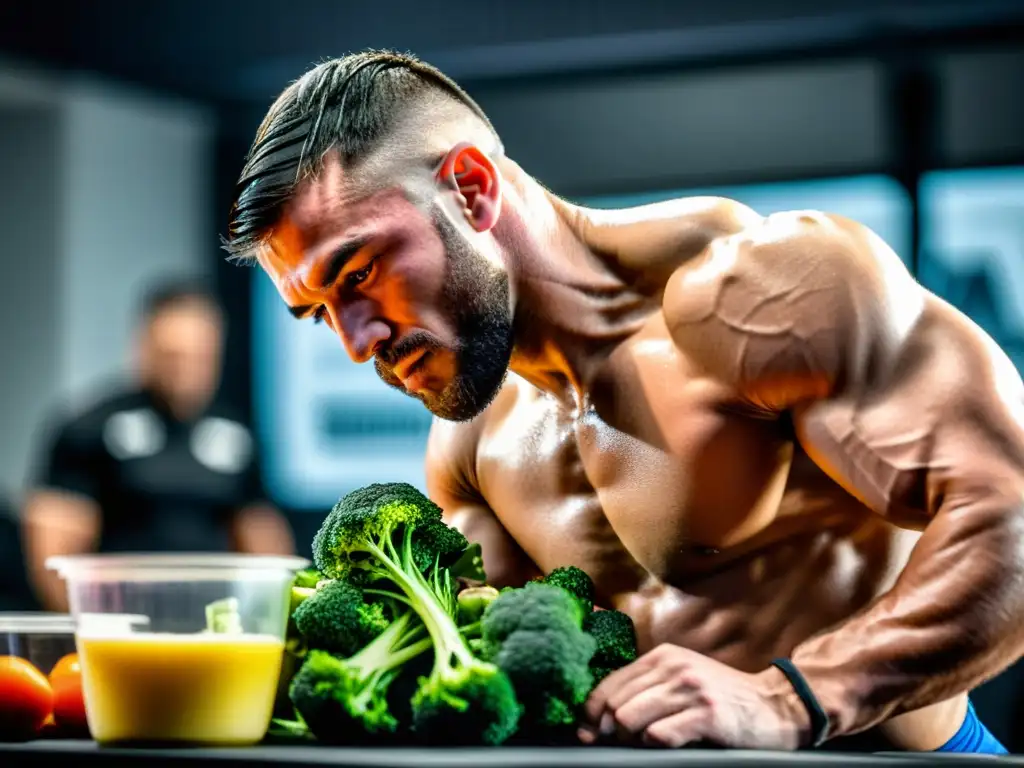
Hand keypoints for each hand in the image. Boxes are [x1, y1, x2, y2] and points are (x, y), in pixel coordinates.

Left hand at [578, 644, 810, 748]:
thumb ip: (645, 689)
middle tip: (627, 743)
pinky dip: (657, 745)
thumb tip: (599, 719)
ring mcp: (689, 689)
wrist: (775, 705)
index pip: (609, 684)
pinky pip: (658, 735)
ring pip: (630, 718)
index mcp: (662, 656)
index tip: (589, 733)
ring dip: (634, 739)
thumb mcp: (682, 680)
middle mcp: (673, 667)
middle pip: (616, 704)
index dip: (592, 713)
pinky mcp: (705, 714)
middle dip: (613, 730)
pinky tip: (673, 744)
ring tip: (653, 742)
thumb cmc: (722, 698)